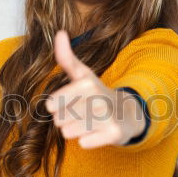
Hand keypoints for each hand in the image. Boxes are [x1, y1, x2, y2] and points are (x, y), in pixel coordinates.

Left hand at [44, 29, 145, 148]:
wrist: (126, 112)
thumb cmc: (96, 93)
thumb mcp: (82, 74)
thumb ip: (66, 57)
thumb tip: (59, 33)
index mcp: (86, 83)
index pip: (51, 104)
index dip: (57, 105)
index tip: (71, 100)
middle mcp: (97, 99)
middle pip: (59, 120)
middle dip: (66, 119)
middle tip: (82, 112)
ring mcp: (107, 117)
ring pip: (69, 133)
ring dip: (76, 130)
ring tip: (89, 121)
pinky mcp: (114, 134)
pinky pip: (84, 144)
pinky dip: (88, 140)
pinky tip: (98, 131)